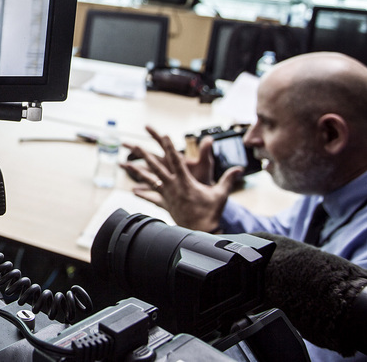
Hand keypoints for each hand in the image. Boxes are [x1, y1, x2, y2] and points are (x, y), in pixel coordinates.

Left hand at [119, 126, 241, 232]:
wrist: (202, 232)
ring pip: (149, 180)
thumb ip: (228, 179)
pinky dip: (143, 194)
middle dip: (145, 155)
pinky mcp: (165, 204)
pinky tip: (133, 191)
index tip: (164, 136)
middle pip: (156, 167)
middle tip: (135, 145)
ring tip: (126, 164)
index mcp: (185, 181)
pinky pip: (151, 198)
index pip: (176, 160)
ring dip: (138, 171)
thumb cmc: (211, 212)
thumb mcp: (221, 194)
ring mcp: (167, 195)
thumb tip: (240, 168)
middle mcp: (173, 186)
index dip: (170, 147)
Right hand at [125, 134, 215, 185]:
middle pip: (148, 156)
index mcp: (175, 159)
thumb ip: (205, 153)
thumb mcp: (205, 166)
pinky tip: (133, 191)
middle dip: (136, 149)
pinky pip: (150, 191)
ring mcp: (163, 178)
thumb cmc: (205, 181)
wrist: (206, 199)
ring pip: (145, 172)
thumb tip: (209, 139)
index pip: (163, 144)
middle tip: (123, 142)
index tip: (146, 126)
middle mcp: (167, 167)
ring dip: (133, 169)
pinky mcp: (164, 191)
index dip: (155, 134)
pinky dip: (142, 191)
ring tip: (120, 165)